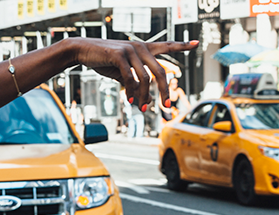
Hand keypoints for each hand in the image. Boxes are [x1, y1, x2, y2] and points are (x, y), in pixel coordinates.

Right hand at [71, 38, 198, 110]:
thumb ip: (132, 78)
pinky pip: (130, 78)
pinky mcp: (119, 55)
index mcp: (143, 48)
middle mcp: (140, 47)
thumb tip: (138, 94)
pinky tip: (129, 100)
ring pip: (145, 78)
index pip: (167, 45)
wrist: (82, 50)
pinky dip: (131, 92)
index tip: (196, 43)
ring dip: (145, 96)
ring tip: (143, 107)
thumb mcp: (121, 69)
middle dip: (164, 91)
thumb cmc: (103, 59)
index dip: (182, 45)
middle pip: (160, 72)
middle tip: (166, 106)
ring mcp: (130, 50)